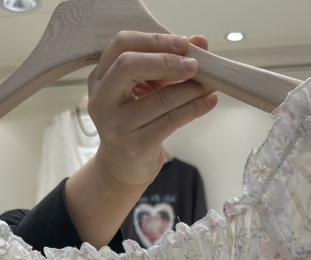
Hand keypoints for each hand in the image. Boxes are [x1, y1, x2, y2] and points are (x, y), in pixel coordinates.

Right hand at [86, 32, 217, 188]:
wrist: (123, 168)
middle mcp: (101, 100)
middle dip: (167, 61)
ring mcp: (116, 125)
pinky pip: (171, 121)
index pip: (121, 45)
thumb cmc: (134, 122)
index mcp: (99, 78)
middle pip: (129, 65)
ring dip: (191, 88)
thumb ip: (166, 63)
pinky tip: (209, 101)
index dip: (154, 40)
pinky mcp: (136, 145)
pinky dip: (194, 109)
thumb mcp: (143, 89)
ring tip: (210, 83)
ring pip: (159, 97)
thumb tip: (199, 42)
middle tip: (195, 65)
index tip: (183, 43)